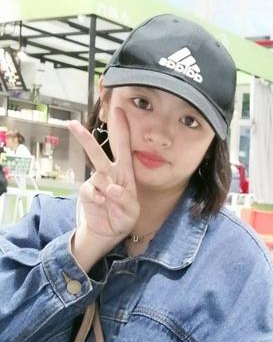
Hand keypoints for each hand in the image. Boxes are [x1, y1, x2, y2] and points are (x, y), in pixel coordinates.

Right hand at [68, 109, 139, 246]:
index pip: (124, 148)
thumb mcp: (132, 210)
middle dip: (85, 138)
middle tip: (72, 124)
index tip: (119, 110)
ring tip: (111, 200)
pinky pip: (90, 190)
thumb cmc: (124, 216)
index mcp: (125, 172)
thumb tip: (112, 188)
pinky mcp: (87, 193)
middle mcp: (109, 173)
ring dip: (105, 187)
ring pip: (96, 174)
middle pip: (97, 152)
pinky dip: (97, 198)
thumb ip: (126, 199)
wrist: (109, 231)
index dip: (122, 129)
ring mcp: (97, 182)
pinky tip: (102, 204)